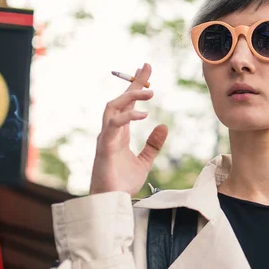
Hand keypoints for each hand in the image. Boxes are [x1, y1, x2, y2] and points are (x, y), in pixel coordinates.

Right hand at [89, 63, 167, 195]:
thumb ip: (153, 144)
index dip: (136, 86)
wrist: (112, 201)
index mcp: (119, 133)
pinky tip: (143, 114)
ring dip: (130, 96)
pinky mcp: (105, 146)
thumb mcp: (145, 161)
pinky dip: (127, 117)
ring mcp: (106, 137)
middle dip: (132, 83)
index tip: (146, 70)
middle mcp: (111, 131)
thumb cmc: (122, 182)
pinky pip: (113, 125)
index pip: (128, 104)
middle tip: (147, 68)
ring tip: (150, 91)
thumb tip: (163, 126)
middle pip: (119, 99)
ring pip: (112, 107)